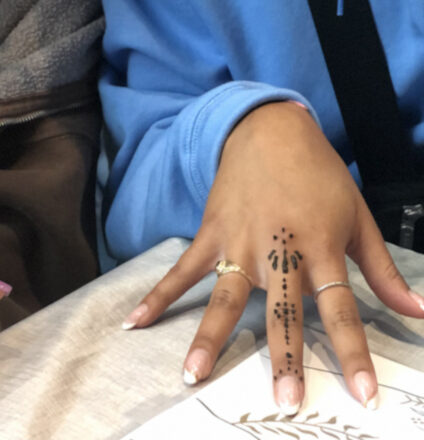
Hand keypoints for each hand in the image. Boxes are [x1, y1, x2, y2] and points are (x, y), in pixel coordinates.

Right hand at [121, 102, 423, 412]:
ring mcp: (239, 242)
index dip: (353, 352)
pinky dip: (157, 296)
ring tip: (194, 375)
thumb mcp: (358, 215)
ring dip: (209, 337)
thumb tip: (418, 312)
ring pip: (225, 297)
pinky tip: (135, 322)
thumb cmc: (319, 173)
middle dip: (284, 357)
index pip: (341, 307)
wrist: (268, 128)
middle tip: (285, 401)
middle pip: (282, 310)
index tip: (364, 393)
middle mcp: (277, 247)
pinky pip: (182, 270)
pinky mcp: (211, 234)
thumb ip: (382, 269)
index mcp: (319, 243)